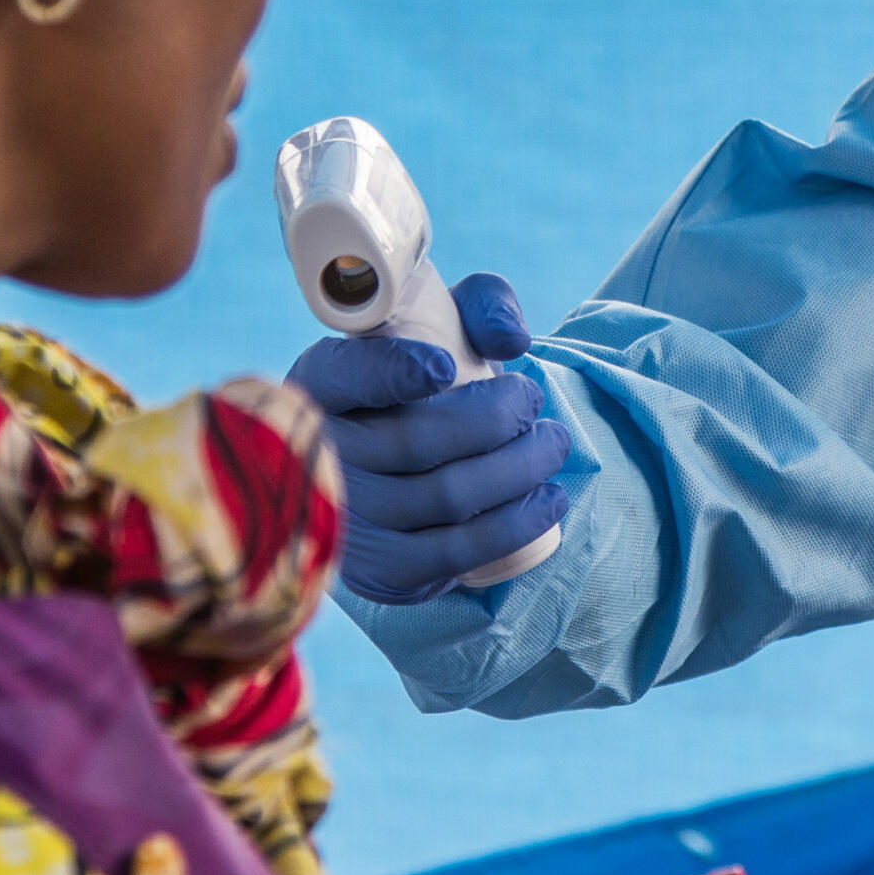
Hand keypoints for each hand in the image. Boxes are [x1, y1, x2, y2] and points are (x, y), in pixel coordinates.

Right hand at [288, 273, 572, 603]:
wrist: (392, 475)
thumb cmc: (422, 388)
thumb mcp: (442, 323)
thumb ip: (481, 304)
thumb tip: (512, 341)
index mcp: (321, 385)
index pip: (346, 376)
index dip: (393, 372)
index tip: (444, 366)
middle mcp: (322, 455)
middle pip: (416, 441)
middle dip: (497, 418)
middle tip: (534, 400)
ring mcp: (350, 520)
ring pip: (447, 496)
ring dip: (520, 468)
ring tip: (553, 442)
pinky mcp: (383, 570)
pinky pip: (456, 552)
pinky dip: (515, 524)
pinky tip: (548, 497)